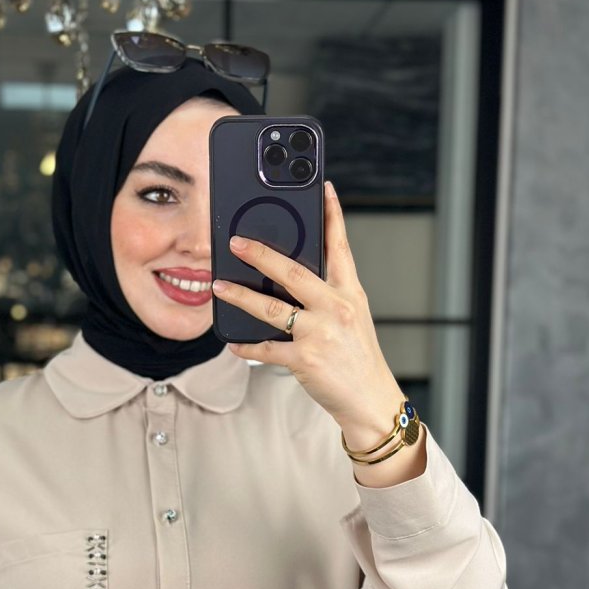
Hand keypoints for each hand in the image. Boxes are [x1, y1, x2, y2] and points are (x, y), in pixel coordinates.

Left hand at [211, 181, 405, 447]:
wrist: (370, 400)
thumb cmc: (359, 359)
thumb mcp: (353, 318)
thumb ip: (329, 295)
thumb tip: (291, 278)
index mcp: (350, 294)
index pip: (340, 248)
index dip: (332, 216)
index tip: (323, 189)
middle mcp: (336, 308)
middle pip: (293, 272)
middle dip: (261, 255)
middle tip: (236, 242)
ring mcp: (320, 334)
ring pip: (271, 308)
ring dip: (240, 296)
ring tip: (218, 286)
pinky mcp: (305, 360)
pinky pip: (267, 349)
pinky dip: (247, 346)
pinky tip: (234, 342)